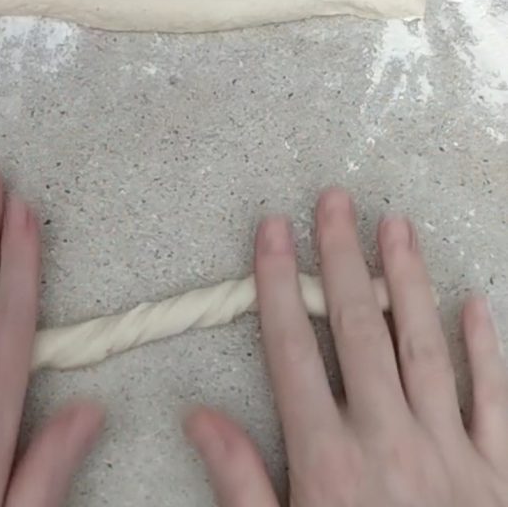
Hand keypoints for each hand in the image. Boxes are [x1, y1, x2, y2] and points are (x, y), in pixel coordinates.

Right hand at [187, 188, 507, 505]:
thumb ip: (241, 484)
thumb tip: (198, 417)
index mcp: (329, 461)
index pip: (294, 350)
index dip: (280, 284)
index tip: (272, 230)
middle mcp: (388, 441)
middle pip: (360, 330)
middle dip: (342, 259)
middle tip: (335, 199)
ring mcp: (451, 454)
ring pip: (426, 347)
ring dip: (409, 281)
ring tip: (397, 225)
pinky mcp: (500, 476)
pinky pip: (495, 401)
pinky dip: (488, 351)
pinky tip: (478, 305)